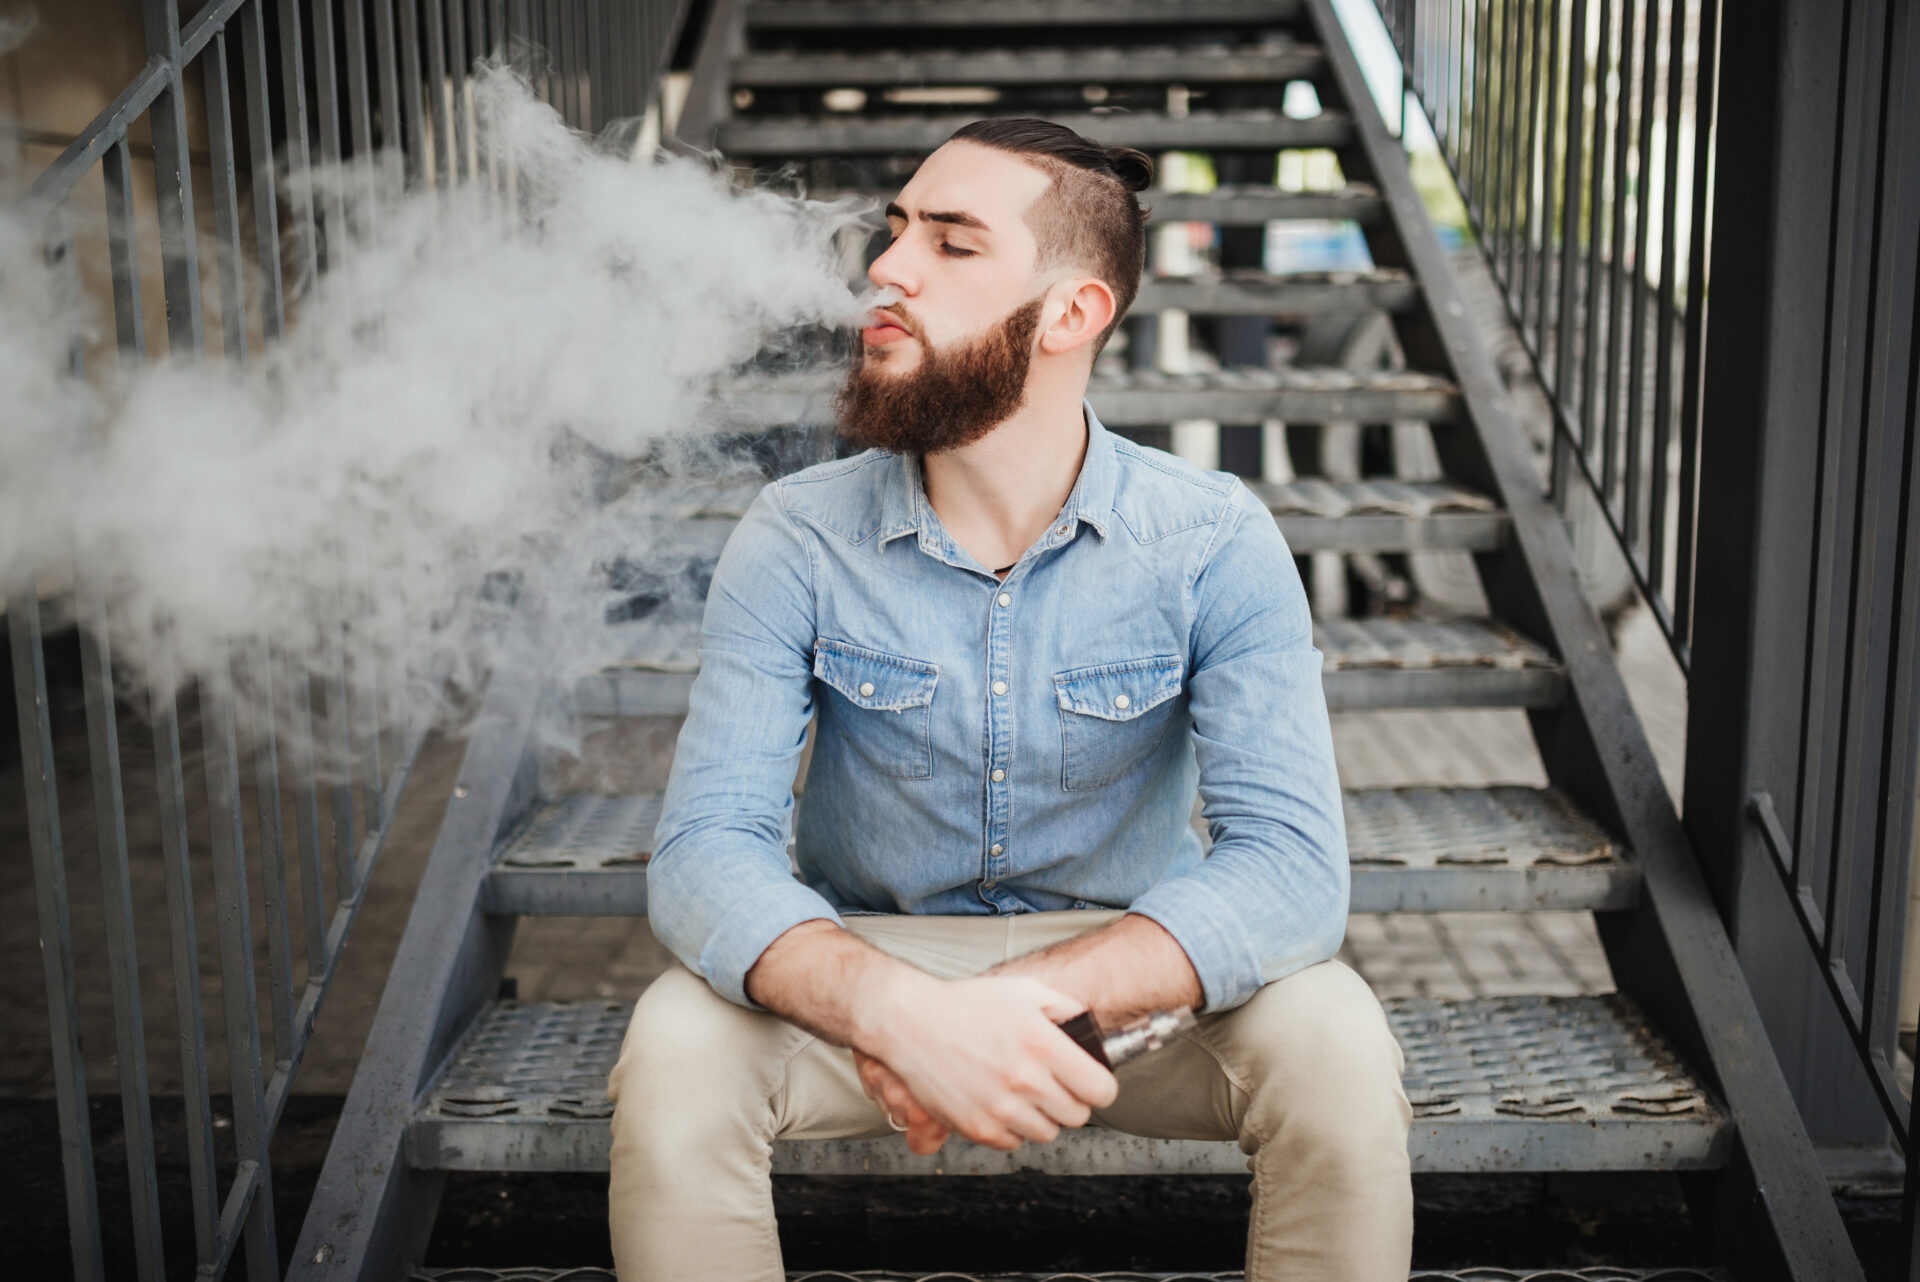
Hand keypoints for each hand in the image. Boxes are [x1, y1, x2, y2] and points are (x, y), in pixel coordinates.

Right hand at [858, 973, 1118, 1150]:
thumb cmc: (966, 1005)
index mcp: (1043, 1045)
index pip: (1101, 1090)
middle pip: (1078, 1116)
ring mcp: (1001, 1108)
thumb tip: (1092, 1033)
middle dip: (1070, 1100)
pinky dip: (1012, 1127)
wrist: (911, 1023)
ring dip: (1041, 1115)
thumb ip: (1067, 1010)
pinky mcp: (978, 1128)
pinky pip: (1014, 1142)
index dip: (1099, 1086)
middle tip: (1052, 1083)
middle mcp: (1025, 1080)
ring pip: (1047, 1132)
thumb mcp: (1025, 992)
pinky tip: (999, 1101)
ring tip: (1022, 1091)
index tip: (1090, 1082)